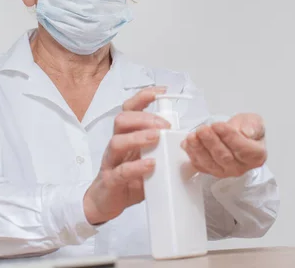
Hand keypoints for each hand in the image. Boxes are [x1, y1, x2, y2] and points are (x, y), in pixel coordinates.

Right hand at [83, 87, 169, 224]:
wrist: (104, 203)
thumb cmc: (128, 179)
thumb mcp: (148, 160)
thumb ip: (164, 150)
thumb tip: (189, 145)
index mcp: (127, 136)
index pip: (130, 109)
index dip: (143, 97)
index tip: (161, 92)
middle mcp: (117, 145)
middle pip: (122, 120)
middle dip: (144, 118)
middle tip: (164, 126)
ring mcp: (111, 162)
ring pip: (117, 141)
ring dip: (138, 137)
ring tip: (156, 137)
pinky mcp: (110, 181)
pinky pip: (120, 171)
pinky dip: (136, 167)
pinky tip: (150, 165)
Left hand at [181, 113, 266, 177]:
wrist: (237, 135)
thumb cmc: (246, 130)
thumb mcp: (254, 121)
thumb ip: (253, 126)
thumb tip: (247, 132)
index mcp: (255, 156)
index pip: (243, 149)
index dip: (229, 137)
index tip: (219, 126)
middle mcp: (240, 167)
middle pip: (224, 157)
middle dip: (211, 142)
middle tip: (203, 130)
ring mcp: (224, 171)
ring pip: (210, 163)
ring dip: (199, 149)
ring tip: (193, 136)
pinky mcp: (210, 170)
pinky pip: (200, 165)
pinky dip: (192, 153)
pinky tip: (188, 143)